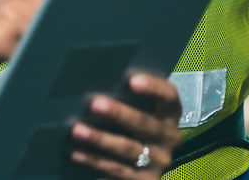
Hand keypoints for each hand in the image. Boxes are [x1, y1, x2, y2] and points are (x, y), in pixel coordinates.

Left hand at [68, 73, 183, 178]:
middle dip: (119, 114)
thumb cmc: (136, 127)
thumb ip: (131, 98)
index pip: (168, 96)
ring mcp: (158, 162)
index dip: (153, 87)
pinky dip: (95, 162)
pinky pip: (118, 171)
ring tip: (77, 130)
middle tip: (95, 104)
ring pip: (127, 149)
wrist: (145, 166)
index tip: (132, 80)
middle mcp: (170, 138)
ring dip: (100, 139)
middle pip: (144, 124)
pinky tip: (77, 153)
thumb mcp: (142, 111)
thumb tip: (101, 79)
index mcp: (171, 114)